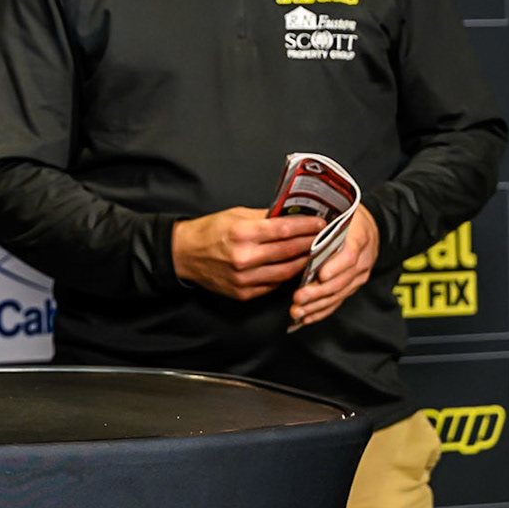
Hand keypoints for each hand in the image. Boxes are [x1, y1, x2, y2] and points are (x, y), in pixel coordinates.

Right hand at [170, 207, 324, 300]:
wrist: (184, 254)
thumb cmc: (209, 231)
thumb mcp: (235, 215)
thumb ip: (264, 217)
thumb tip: (291, 215)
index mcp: (242, 233)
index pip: (285, 229)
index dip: (307, 226)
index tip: (321, 223)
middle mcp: (245, 257)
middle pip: (290, 251)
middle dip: (311, 243)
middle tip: (325, 238)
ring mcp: (245, 278)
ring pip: (286, 272)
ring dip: (304, 262)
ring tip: (314, 254)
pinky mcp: (244, 293)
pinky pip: (273, 284)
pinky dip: (286, 276)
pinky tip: (293, 267)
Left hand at [290, 203, 378, 327]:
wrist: (370, 226)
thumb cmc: (346, 214)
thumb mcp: (338, 208)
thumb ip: (319, 218)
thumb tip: (287, 221)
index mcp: (359, 235)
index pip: (349, 254)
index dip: (335, 266)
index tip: (320, 275)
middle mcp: (362, 259)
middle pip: (342, 279)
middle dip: (319, 292)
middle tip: (298, 297)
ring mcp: (359, 274)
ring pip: (339, 293)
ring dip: (317, 305)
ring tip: (298, 310)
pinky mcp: (353, 285)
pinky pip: (338, 300)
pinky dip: (322, 310)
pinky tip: (307, 317)